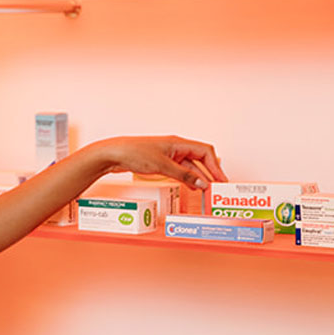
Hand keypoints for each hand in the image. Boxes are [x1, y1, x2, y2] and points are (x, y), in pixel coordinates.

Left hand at [91, 136, 226, 189]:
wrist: (113, 154)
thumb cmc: (134, 153)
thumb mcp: (163, 166)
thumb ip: (184, 176)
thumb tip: (202, 183)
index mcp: (178, 143)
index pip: (205, 152)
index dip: (216, 166)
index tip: (221, 180)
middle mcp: (175, 147)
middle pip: (200, 159)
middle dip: (210, 173)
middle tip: (216, 188)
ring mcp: (168, 155)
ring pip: (189, 166)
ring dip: (198, 178)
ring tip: (206, 191)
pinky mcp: (160, 163)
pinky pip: (179, 170)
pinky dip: (187, 179)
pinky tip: (191, 187)